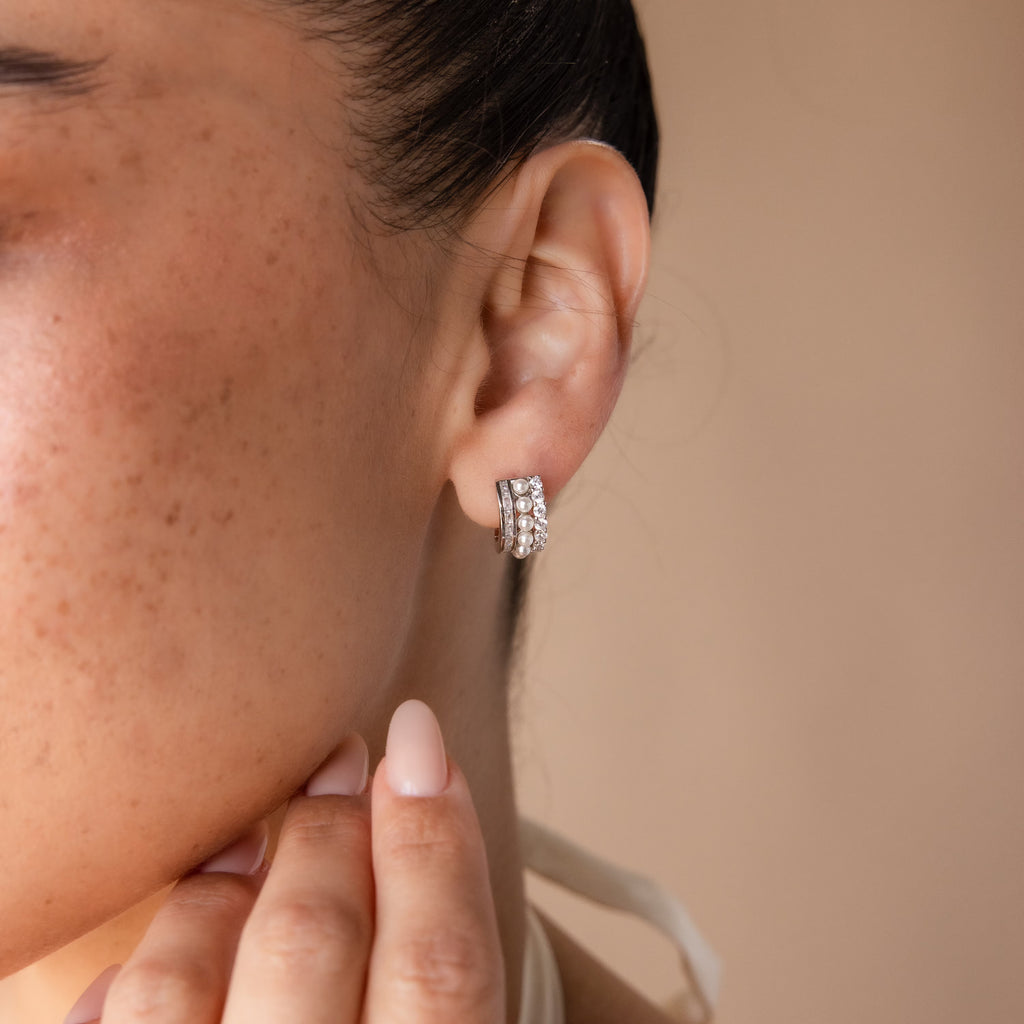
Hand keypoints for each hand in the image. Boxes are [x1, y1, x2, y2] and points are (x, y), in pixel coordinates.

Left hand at [64, 700, 505, 1023]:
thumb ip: (444, 961)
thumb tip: (421, 781)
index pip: (441, 964)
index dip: (438, 836)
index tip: (423, 737)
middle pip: (314, 942)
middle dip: (328, 827)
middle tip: (342, 762)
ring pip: (181, 985)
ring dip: (219, 883)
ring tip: (246, 833)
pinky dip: (134, 970)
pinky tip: (168, 942)